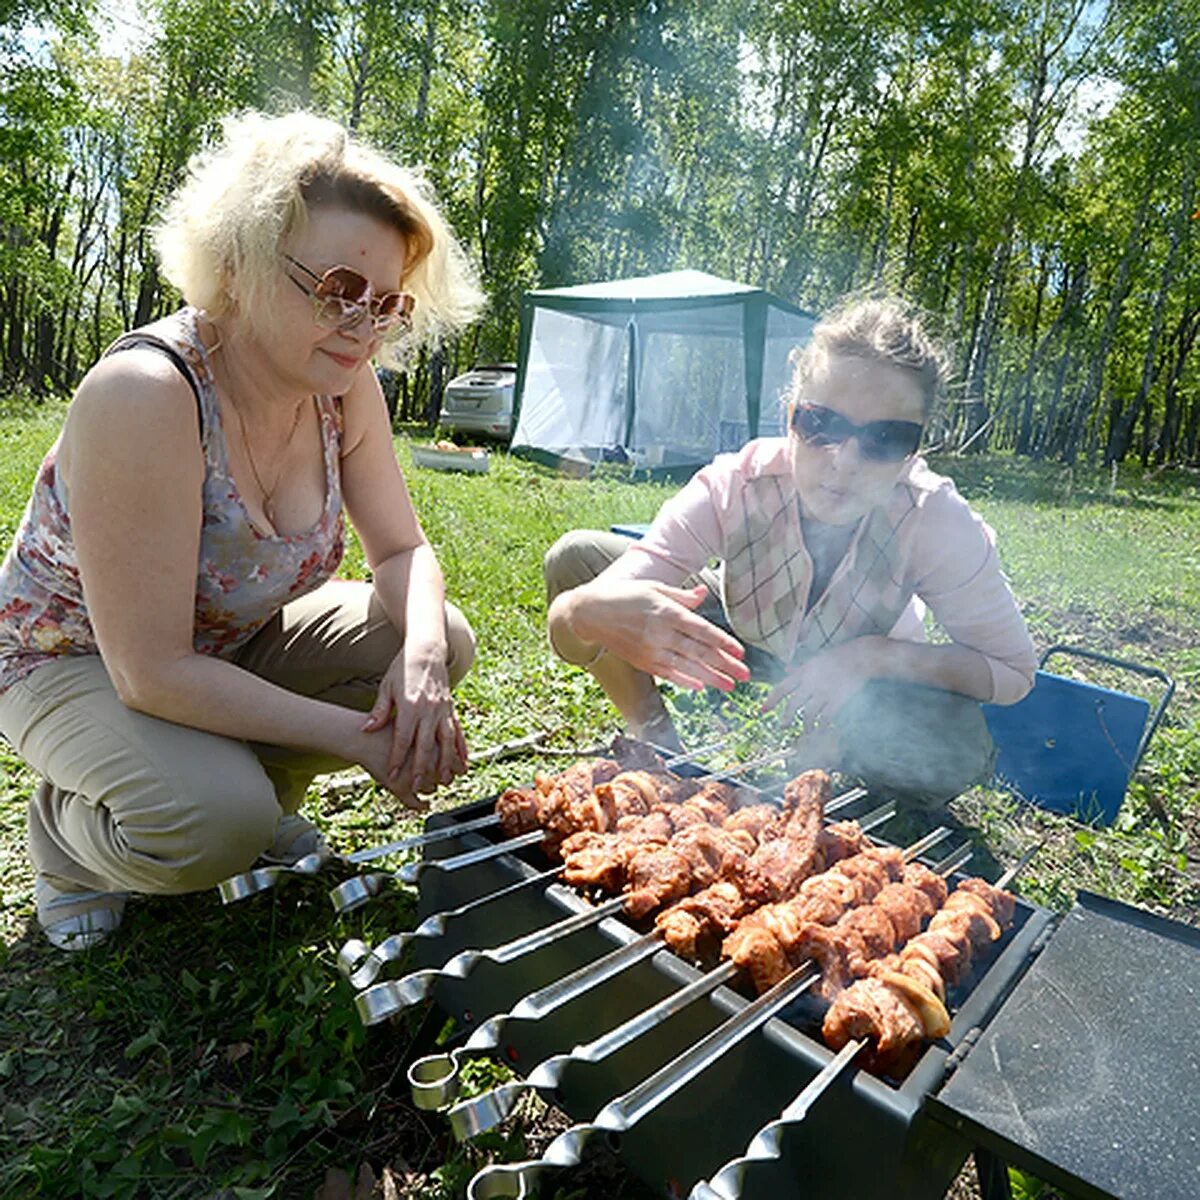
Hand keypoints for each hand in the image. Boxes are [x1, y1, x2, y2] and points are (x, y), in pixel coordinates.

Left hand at [359, 643, 467, 805]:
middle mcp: (429, 710)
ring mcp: (443, 710)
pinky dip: (461, 749)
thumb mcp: (386, 687)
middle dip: (421, 768)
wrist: (427, 650)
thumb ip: (379, 710)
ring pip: (446, 742)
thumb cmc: (403, 668)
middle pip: (425, 745)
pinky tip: (463, 763)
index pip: (402, 738)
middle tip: (417, 786)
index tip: (392, 774)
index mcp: (410, 705)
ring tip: (445, 780)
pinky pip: (458, 732)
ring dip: (446, 763)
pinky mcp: (451, 709)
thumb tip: (366, 728)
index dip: (397, 758)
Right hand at [569, 579, 750, 691]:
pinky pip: (667, 673)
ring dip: (710, 677)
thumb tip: (703, 594)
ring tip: (729, 686)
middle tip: (745, 675)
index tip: (740, 652)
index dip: (723, 642)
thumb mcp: (654, 588)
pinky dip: (684, 680)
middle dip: (724, 664)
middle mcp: (660, 632)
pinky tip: (700, 687)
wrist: (590, 612)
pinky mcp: (641, 661)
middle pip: (699, 651)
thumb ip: (681, 596)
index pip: (701, 629)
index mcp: (666, 611)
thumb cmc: (624, 596)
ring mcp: (650, 649)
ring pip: (686, 666)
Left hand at [763, 639, 876, 727]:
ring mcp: (824, 692)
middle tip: (782, 726)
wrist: (860, 657)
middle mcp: (810, 683)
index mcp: (803, 672)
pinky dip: (823, 726)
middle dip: (786, 718)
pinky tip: (822, 730)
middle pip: (793, 704)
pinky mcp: (837, 699)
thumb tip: (787, 669)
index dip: (771, 700)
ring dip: (805, 725)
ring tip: (805, 732)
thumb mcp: (814, 659)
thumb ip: (800, 667)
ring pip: (808, 714)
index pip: (782, 688)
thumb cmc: (837, 656)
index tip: (763, 710)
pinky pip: (826, 717)